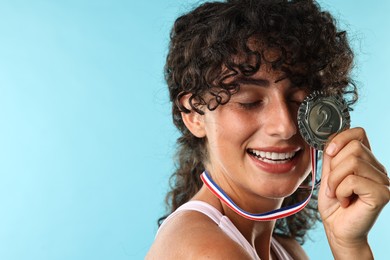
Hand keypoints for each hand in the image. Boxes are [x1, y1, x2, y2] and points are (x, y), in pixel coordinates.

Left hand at [318, 127, 388, 258]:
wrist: (337, 229)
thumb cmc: (334, 204)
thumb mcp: (329, 175)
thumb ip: (331, 157)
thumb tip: (330, 139)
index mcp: (366, 161)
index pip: (359, 133)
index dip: (341, 138)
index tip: (329, 153)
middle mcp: (378, 169)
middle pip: (353, 147)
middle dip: (334, 167)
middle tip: (333, 185)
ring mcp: (383, 181)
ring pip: (352, 162)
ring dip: (335, 181)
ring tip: (337, 194)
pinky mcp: (382, 194)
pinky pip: (353, 180)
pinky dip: (341, 191)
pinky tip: (345, 201)